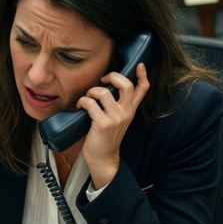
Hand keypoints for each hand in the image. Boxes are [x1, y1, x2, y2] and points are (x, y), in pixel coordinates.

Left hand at [78, 62, 149, 188]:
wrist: (103, 158)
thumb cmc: (105, 137)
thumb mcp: (116, 120)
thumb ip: (116, 106)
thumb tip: (106, 87)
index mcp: (130, 110)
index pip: (143, 90)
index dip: (143, 75)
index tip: (140, 65)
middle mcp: (126, 113)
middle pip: (126, 85)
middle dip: (113, 76)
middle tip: (103, 80)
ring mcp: (116, 118)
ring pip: (104, 92)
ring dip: (91, 91)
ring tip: (88, 97)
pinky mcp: (103, 124)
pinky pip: (91, 103)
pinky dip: (83, 102)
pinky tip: (80, 107)